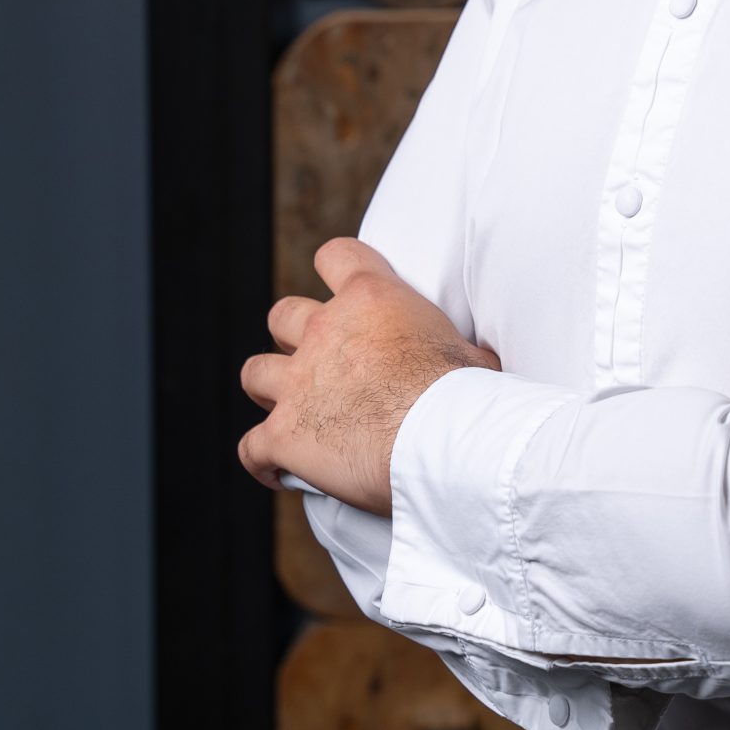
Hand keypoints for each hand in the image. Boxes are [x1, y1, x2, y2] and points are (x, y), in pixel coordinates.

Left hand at [239, 237, 499, 515]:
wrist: (443, 442)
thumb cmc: (467, 397)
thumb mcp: (471, 354)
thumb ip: (455, 350)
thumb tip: (478, 363)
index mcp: (372, 299)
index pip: (336, 256)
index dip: (335, 269)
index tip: (343, 292)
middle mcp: (324, 331)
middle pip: (283, 315)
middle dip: (292, 337)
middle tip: (318, 363)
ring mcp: (297, 382)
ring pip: (255, 373)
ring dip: (269, 390)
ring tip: (289, 414)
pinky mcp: (282, 434)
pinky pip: (251, 447)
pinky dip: (262, 460)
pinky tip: (278, 473)